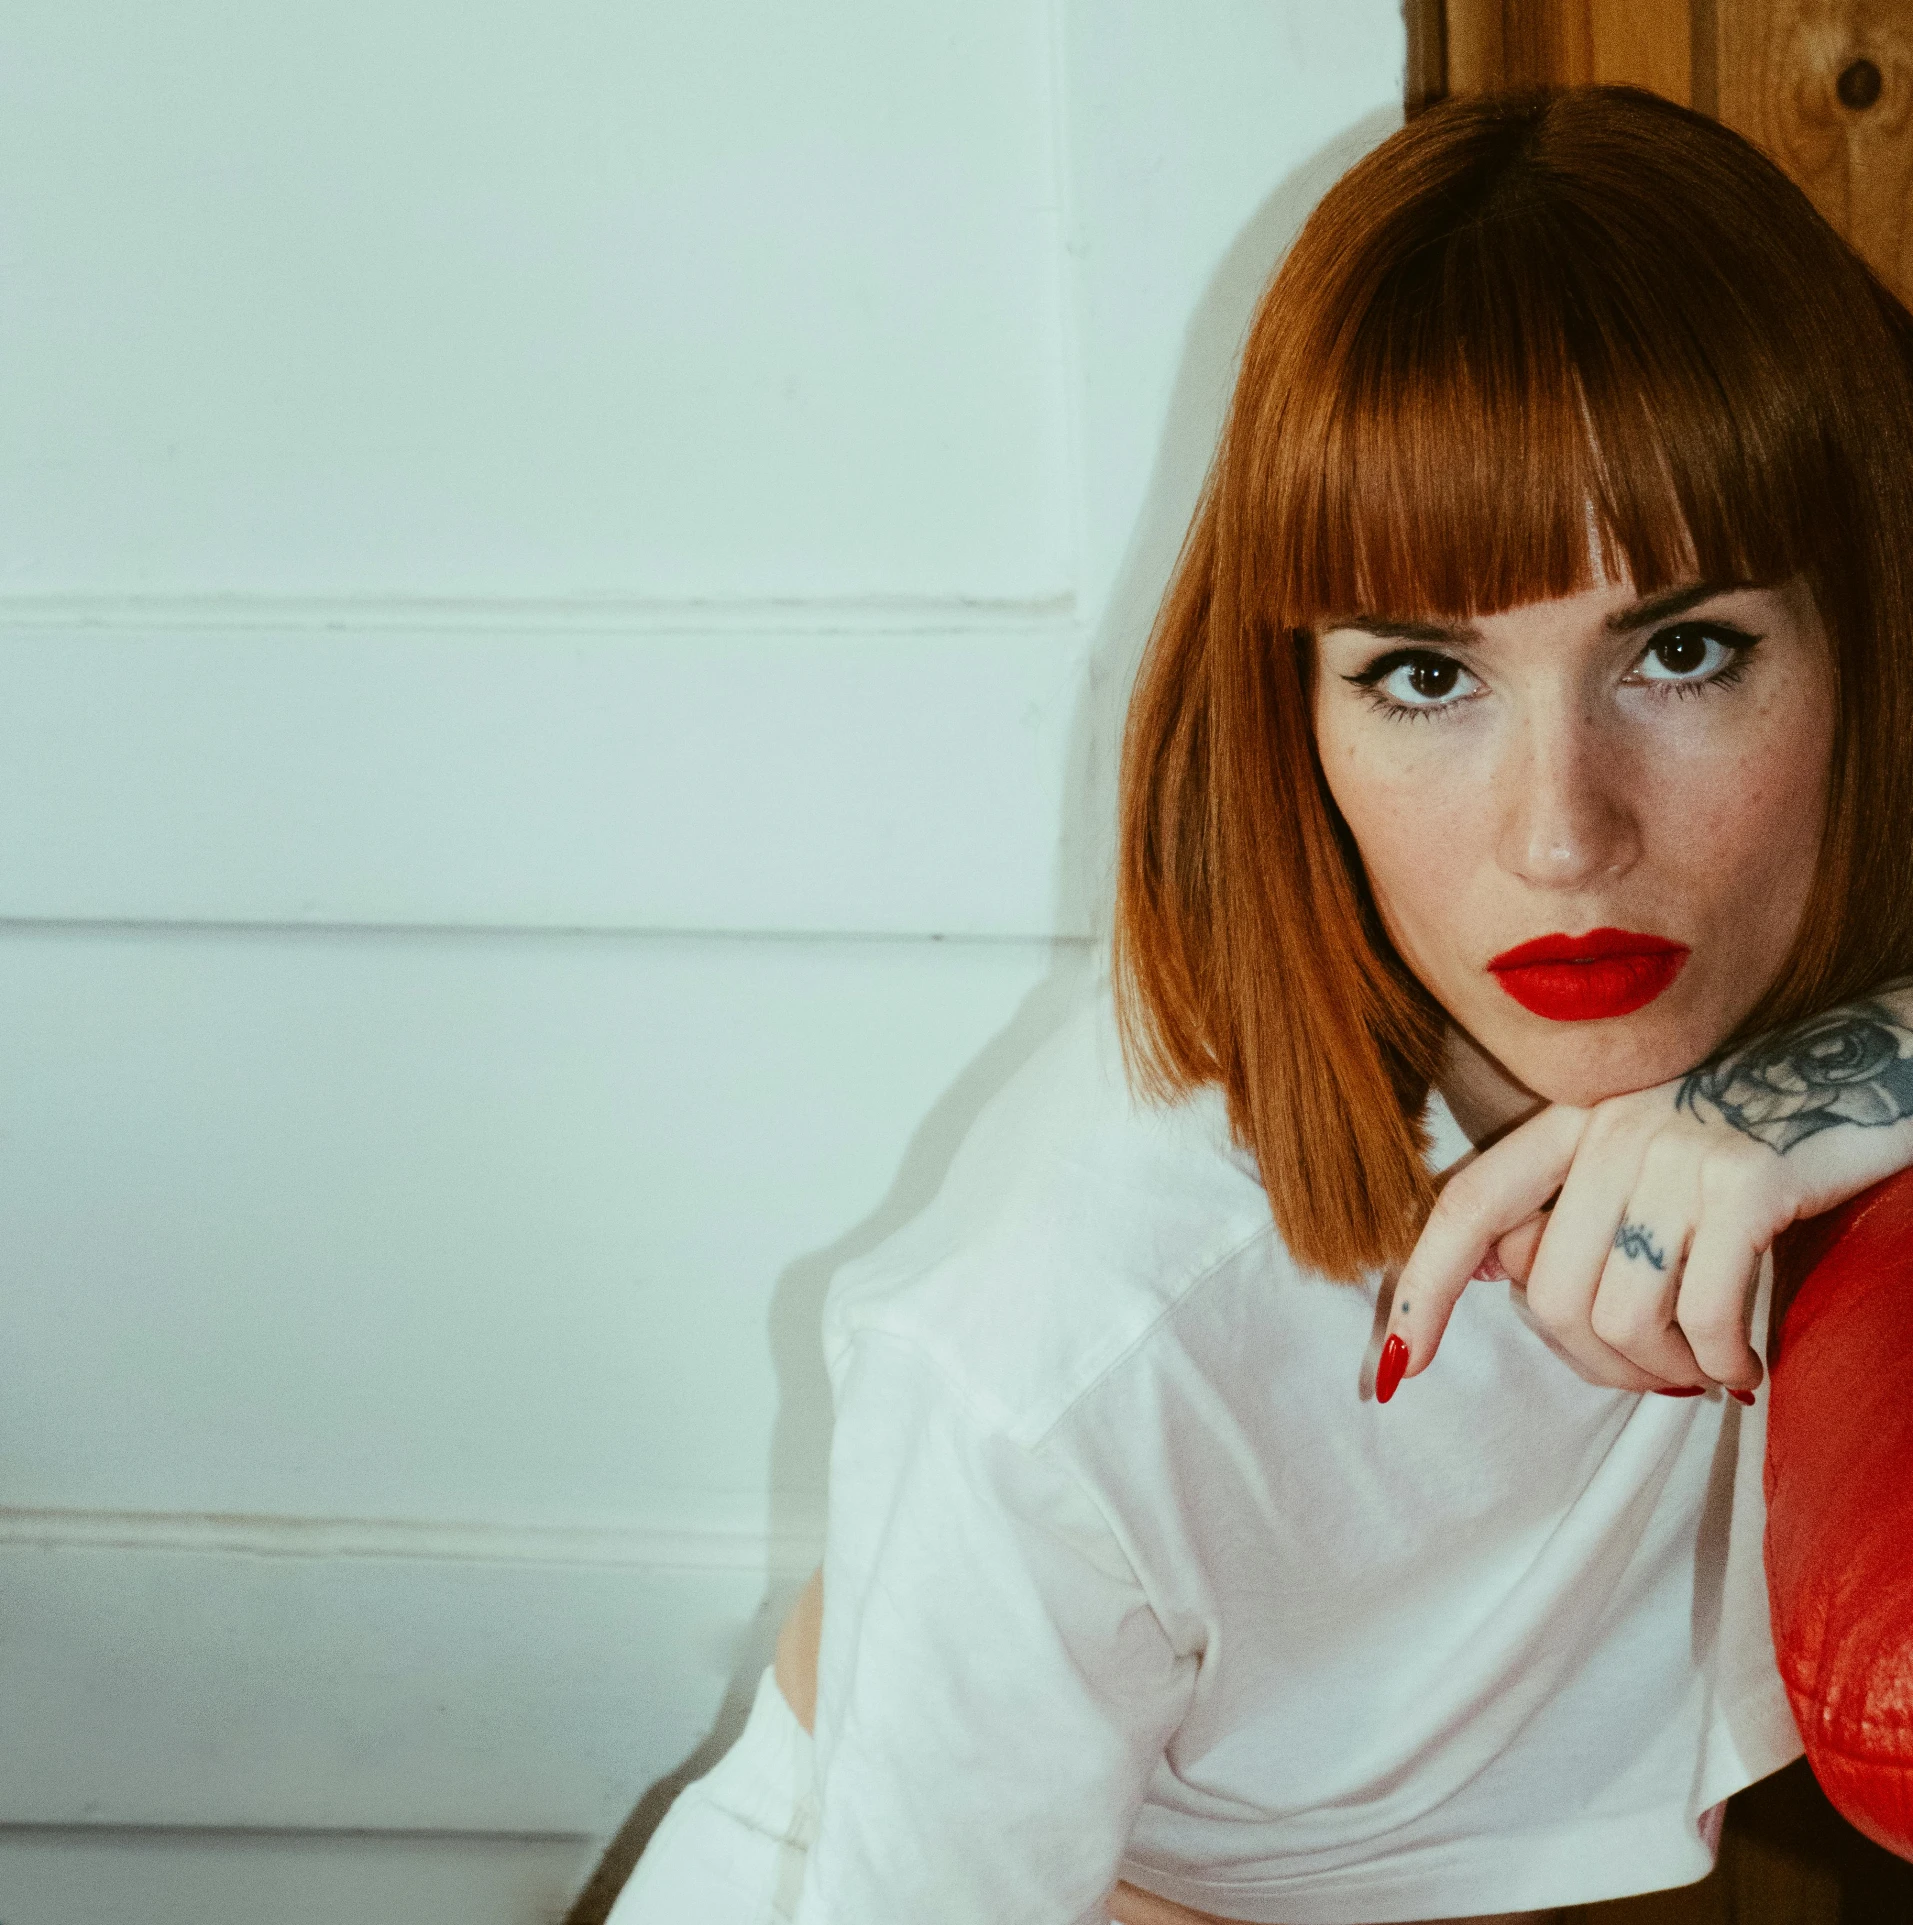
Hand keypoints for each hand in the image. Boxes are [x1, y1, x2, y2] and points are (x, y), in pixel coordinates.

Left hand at [1383, 991, 1912, 1395]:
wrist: (1877, 1065)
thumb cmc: (1755, 1129)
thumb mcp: (1649, 1153)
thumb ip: (1575, 1203)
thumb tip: (1505, 1278)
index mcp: (1574, 1116)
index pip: (1471, 1203)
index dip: (1424, 1288)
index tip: (1398, 1364)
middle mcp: (1612, 1124)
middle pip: (1551, 1295)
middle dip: (1598, 1365)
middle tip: (1654, 1377)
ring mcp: (1677, 1150)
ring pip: (1621, 1317)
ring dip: (1664, 1371)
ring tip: (1703, 1367)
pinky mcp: (1746, 1183)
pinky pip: (1702, 1318)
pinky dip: (1721, 1364)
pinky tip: (1745, 1365)